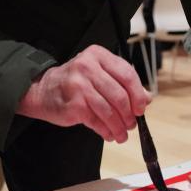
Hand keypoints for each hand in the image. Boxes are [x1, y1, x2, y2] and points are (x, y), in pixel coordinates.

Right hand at [16, 44, 150, 142]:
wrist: (43, 91)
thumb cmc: (74, 82)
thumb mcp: (98, 73)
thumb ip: (122, 82)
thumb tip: (147, 98)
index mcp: (98, 55)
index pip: (127, 74)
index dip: (138, 94)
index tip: (141, 108)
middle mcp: (88, 67)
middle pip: (119, 95)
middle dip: (129, 114)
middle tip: (132, 124)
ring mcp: (79, 85)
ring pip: (109, 110)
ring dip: (119, 126)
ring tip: (122, 134)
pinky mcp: (73, 104)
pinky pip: (96, 121)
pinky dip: (106, 130)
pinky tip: (109, 134)